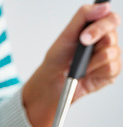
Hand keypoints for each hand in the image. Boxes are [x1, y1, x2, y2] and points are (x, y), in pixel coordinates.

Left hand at [23, 2, 120, 126]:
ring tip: (80, 66)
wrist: (52, 81)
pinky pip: (110, 69)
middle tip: (79, 54)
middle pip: (111, 38)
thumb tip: (104, 6)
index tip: (83, 37)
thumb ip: (83, 16)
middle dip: (92, 46)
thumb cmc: (59, 58)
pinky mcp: (110, 72)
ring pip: (110, 54)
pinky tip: (87, 74)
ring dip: (91, 62)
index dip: (100, 27)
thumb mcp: (67, 34)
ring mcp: (110, 57)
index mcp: (99, 28)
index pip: (111, 19)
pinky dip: (95, 72)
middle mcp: (107, 41)